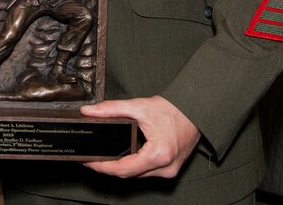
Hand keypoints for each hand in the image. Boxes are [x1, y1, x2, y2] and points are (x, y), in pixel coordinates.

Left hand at [80, 96, 200, 178]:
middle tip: (91, 158)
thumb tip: (90, 111)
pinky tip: (122, 158)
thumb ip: (112, 109)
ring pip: (137, 175)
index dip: (102, 166)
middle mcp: (165, 168)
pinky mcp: (170, 169)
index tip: (87, 161)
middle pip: (129, 174)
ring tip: (103, 157)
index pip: (123, 169)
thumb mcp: (139, 106)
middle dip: (108, 167)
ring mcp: (169, 171)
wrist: (195, 110)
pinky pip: (146, 172)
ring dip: (120, 168)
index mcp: (158, 155)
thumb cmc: (174, 110)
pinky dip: (133, 166)